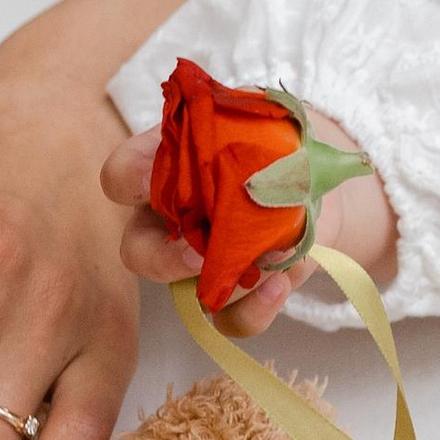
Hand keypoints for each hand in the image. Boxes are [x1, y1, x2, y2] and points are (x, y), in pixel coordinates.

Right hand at [103, 116, 393, 341]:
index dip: (129, 180)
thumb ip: (248, 131)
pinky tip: (282, 282)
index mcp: (165, 170)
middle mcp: (170, 222)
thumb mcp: (262, 119)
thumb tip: (252, 166)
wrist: (318, 180)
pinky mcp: (235, 293)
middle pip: (137, 253)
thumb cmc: (275, 141)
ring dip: (228, 284)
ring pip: (185, 294)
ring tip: (273, 264)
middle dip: (163, 259)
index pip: (121, 176)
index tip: (152, 179)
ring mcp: (199, 264)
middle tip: (199, 255)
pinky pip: (230, 319)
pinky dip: (256, 309)